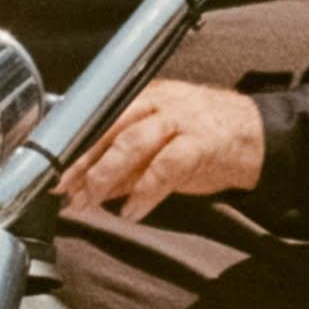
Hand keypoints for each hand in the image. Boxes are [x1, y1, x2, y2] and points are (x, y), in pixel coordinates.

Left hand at [57, 79, 264, 222]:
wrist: (257, 134)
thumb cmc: (204, 137)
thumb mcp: (159, 144)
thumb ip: (125, 163)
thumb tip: (86, 186)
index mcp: (144, 96)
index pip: (99, 117)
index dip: (73, 144)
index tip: (51, 170)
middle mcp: (159, 102)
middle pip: (110, 127)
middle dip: (82, 161)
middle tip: (63, 190)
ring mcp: (180, 120)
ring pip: (133, 142)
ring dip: (105, 175)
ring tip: (89, 201)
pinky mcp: (201, 143)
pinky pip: (166, 167)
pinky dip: (145, 191)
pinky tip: (131, 211)